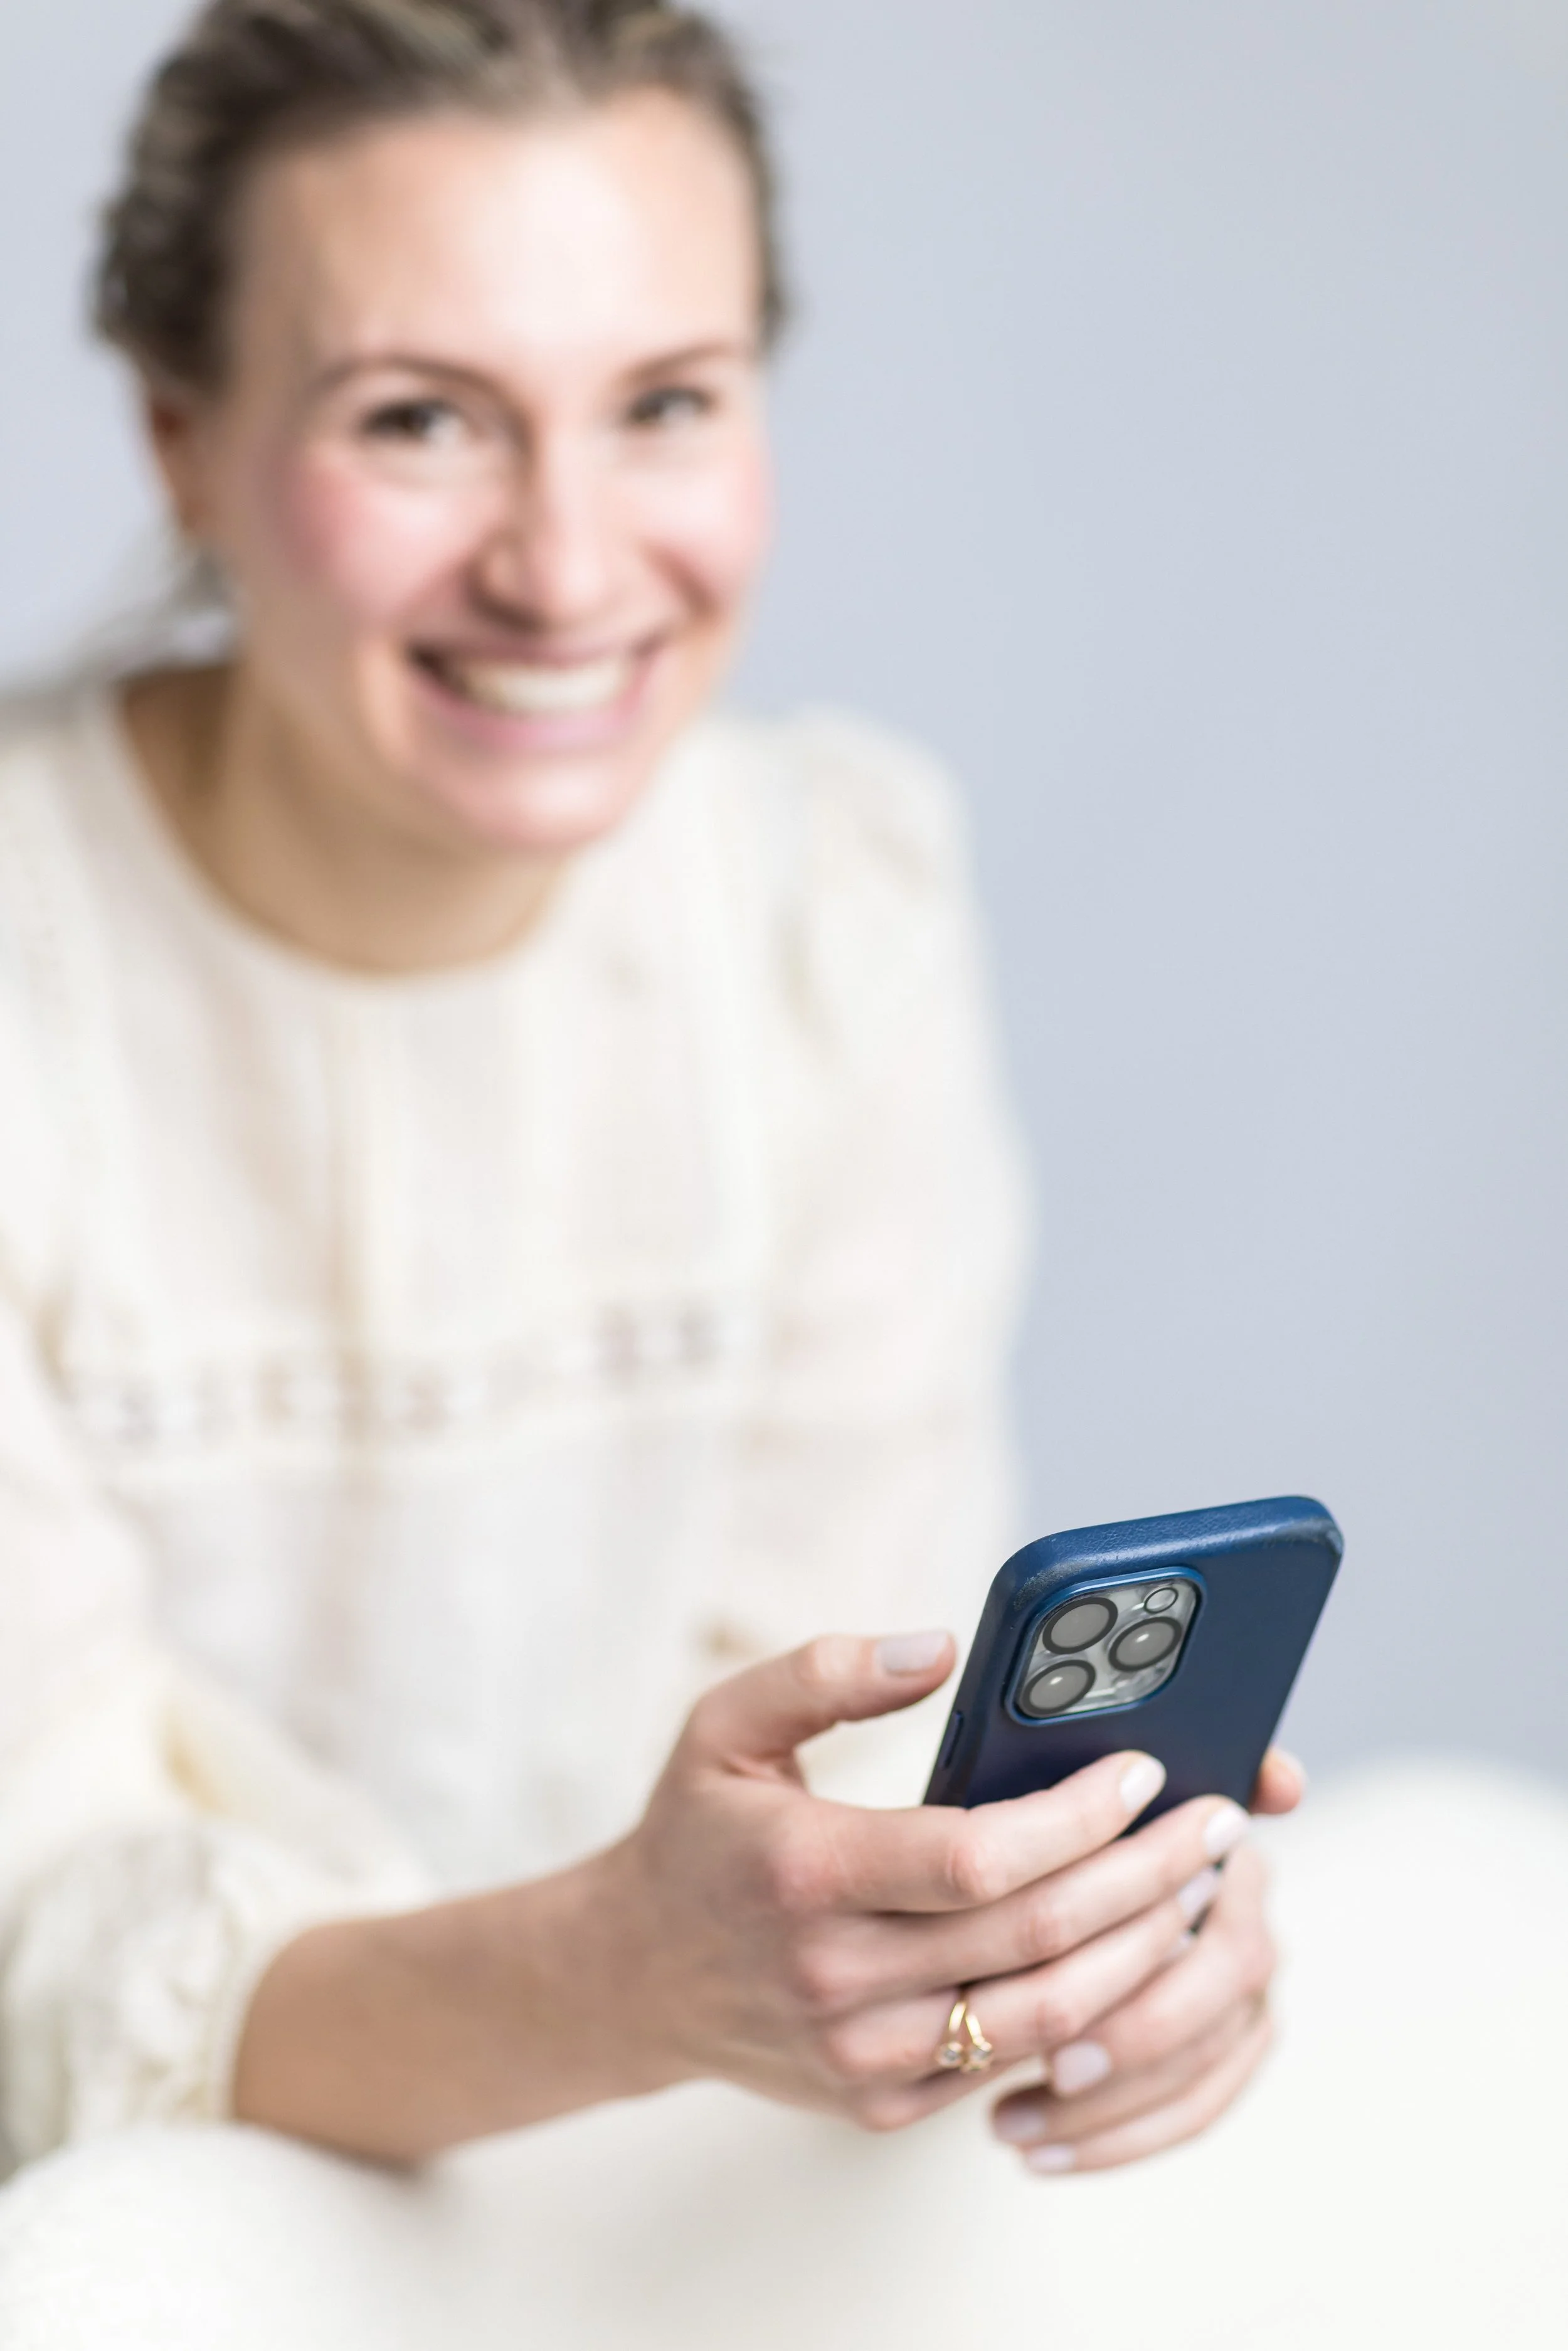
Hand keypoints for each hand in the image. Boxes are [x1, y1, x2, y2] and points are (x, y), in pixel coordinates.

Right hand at [584, 1633, 1282, 2134]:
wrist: (630, 1976)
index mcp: (803, 1875)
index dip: (1075, 1820)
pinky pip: (1012, 2062)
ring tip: (1196, 1886)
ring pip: (1044, 2019)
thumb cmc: (697, 1829)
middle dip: (1145, 1878)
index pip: (977, 1860)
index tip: (1142, 1772)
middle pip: (1036, 1942)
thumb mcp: (724, 1723)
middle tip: (1216, 1822)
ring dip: (1139, 1952)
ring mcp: (861, 2058)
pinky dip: (1089, 2011)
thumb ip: (826, 1671)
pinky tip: (1131, 1951)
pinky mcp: (882, 2105)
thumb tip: (943, 1648)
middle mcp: (834, 1981)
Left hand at [987, 1750, 1304, 2172]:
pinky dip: (1115, 2138)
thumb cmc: (1057, 1824)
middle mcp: (1249, 1920)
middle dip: (1135, 2032)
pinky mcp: (1216, 2054)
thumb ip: (1128, 1763)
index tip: (1090, 1967)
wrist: (1074, 1863)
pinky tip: (1036, 2148)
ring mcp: (1241, 1994)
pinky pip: (1187, 2110)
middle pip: (1225, 1985)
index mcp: (1225, 1847)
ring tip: (1012, 2115)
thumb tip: (1275, 1779)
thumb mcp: (1061, 1787)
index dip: (1166, 1931)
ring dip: (1110, 2103)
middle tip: (1052, 2061)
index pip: (1229, 1892)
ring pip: (1202, 2063)